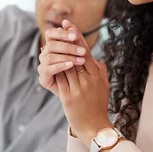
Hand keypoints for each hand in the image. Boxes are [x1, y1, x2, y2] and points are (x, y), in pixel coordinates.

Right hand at [38, 26, 86, 96]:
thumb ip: (78, 43)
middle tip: (83, 49)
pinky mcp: (43, 79)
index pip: (51, 34)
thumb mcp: (84, 58)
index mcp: (54, 47)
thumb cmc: (85, 77)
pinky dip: (59, 65)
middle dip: (67, 44)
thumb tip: (72, 25)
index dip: (61, 33)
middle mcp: (46, 55)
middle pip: (51, 43)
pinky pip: (47, 69)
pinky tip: (71, 64)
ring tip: (81, 59)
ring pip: (50, 55)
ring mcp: (43, 67)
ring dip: (66, 55)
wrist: (85, 100)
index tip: (75, 34)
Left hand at [40, 20, 110, 143]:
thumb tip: (92, 57)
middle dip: (68, 40)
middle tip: (61, 26)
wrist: (94, 126)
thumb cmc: (99, 104)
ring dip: (59, 51)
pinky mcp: (68, 97)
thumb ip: (99, 70)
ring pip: (66, 65)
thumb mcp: (104, 85)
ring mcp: (78, 88)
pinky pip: (60, 79)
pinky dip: (54, 68)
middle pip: (76, 55)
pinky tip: (48, 57)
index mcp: (97, 76)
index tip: (71, 25)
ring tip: (52, 39)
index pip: (86, 52)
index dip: (78, 37)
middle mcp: (88, 80)